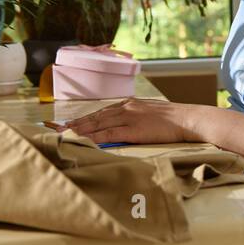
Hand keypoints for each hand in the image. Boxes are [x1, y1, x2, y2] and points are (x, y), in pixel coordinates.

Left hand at [65, 98, 206, 145]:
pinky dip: (93, 136)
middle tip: (55, 129)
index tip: (68, 124)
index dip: (83, 119)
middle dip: (73, 124)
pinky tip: (82, 140)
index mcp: (129, 104)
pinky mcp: (133, 129)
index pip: (100, 112)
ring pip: (97, 124)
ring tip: (62, 135)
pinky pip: (108, 133)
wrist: (188, 119)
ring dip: (78, 130)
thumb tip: (124, 129)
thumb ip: (135, 120)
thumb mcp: (151, 115)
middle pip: (94, 117)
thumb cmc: (173, 121)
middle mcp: (125, 108)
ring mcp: (128, 117)